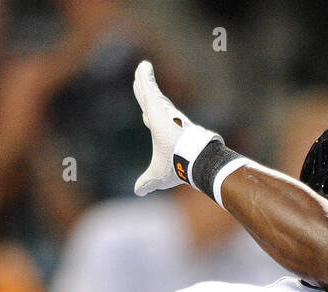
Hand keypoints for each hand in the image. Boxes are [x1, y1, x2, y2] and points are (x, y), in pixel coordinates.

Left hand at [132, 60, 218, 196]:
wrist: (189, 160)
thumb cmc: (176, 167)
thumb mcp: (156, 175)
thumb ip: (146, 181)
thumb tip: (138, 191)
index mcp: (163, 134)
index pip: (153, 121)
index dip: (149, 116)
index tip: (146, 113)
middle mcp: (164, 120)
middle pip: (151, 103)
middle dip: (146, 93)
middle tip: (142, 82)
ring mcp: (161, 111)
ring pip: (149, 92)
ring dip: (145, 81)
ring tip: (142, 69)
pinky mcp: (157, 106)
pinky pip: (148, 86)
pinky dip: (144, 76)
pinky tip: (142, 66)